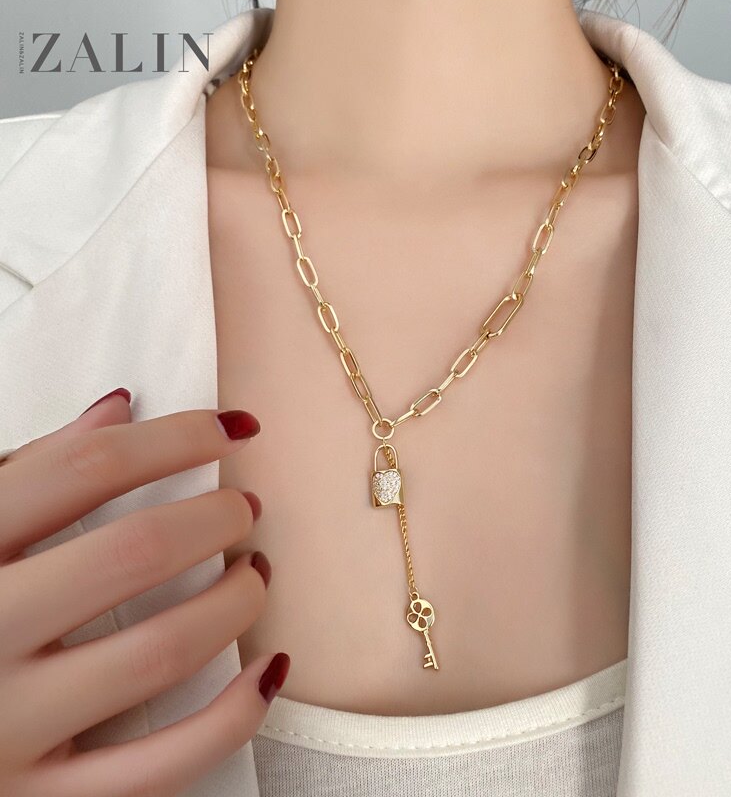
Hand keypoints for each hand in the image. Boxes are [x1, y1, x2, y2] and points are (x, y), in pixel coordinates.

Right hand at [0, 389, 289, 796]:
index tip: (232, 429)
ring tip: (255, 575)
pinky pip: (161, 767)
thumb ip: (31, 470)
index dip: (177, 436)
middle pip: (135, 552)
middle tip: (245, 509)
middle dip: (216, 518)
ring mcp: (9, 726)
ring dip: (236, 602)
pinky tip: (268, 670)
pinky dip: (234, 715)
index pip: (86, 468)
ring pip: (162, 652)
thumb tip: (119, 407)